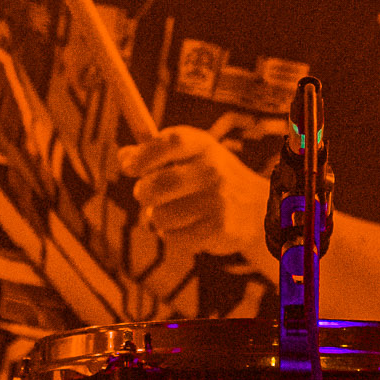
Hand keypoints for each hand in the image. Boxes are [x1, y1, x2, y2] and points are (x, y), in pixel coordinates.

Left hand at [118, 125, 270, 267]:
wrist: (255, 208)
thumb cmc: (210, 178)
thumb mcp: (189, 156)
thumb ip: (155, 153)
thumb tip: (123, 156)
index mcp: (204, 146)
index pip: (170, 142)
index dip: (144, 155)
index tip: (129, 167)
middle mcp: (213, 170)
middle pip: (157, 185)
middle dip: (143, 193)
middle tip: (146, 195)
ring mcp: (217, 200)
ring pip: (159, 216)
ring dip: (157, 218)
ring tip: (173, 213)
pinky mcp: (219, 228)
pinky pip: (173, 237)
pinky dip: (172, 235)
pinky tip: (187, 228)